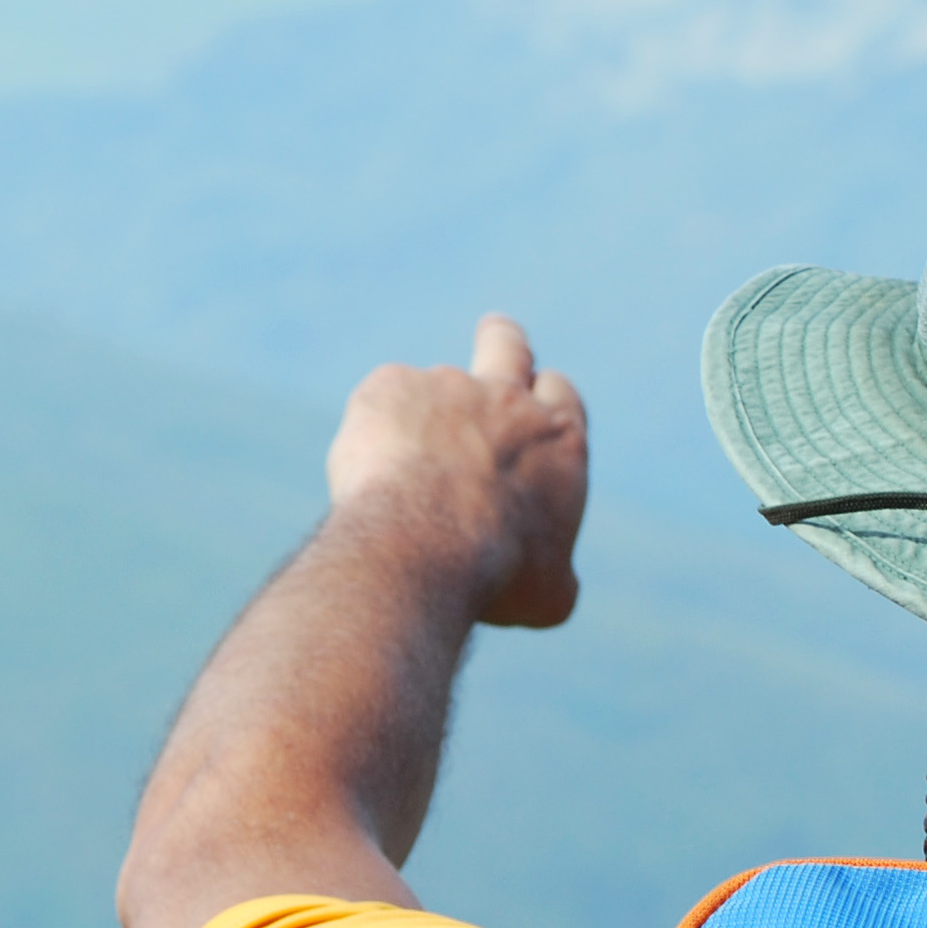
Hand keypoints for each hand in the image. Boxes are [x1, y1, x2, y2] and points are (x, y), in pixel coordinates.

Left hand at [324, 314, 587, 629]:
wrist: (425, 544)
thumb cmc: (496, 574)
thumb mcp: (549, 593)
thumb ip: (557, 574)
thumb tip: (557, 584)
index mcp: (558, 440)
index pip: (559, 394)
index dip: (544, 396)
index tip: (531, 399)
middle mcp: (506, 399)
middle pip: (508, 344)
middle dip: (502, 338)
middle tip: (493, 334)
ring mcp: (445, 386)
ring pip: (429, 387)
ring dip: (415, 420)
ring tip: (398, 473)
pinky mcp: (389, 386)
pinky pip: (379, 403)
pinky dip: (373, 433)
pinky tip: (366, 478)